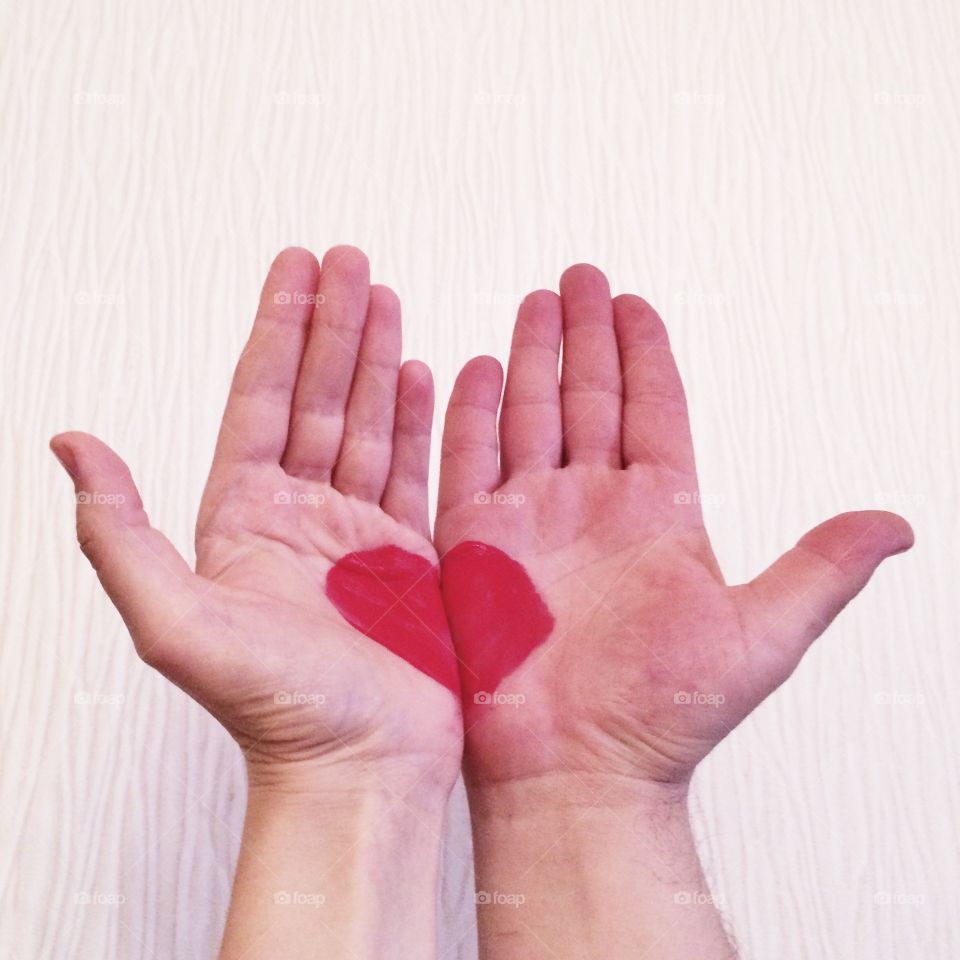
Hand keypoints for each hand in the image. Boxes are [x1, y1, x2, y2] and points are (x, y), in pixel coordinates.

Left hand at [52, 246, 460, 793]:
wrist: (360, 768)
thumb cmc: (279, 712)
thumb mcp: (178, 622)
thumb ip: (122, 534)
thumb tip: (71, 447)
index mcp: (245, 520)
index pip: (263, 400)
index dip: (279, 330)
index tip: (297, 273)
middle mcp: (300, 517)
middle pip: (319, 397)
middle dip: (334, 325)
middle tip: (349, 263)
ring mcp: (358, 534)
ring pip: (368, 423)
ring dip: (375, 359)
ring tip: (386, 301)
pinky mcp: (409, 556)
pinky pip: (414, 469)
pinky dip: (420, 419)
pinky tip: (422, 378)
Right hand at [436, 263, 911, 791]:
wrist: (579, 768)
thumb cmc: (661, 715)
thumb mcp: (761, 636)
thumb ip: (821, 569)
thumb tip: (895, 526)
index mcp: (658, 514)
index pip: (652, 409)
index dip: (645, 353)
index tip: (635, 304)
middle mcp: (592, 506)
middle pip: (589, 397)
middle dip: (584, 334)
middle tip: (579, 280)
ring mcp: (531, 520)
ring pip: (531, 415)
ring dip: (533, 357)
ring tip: (535, 306)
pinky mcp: (476, 544)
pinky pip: (471, 463)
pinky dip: (472, 415)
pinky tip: (477, 370)